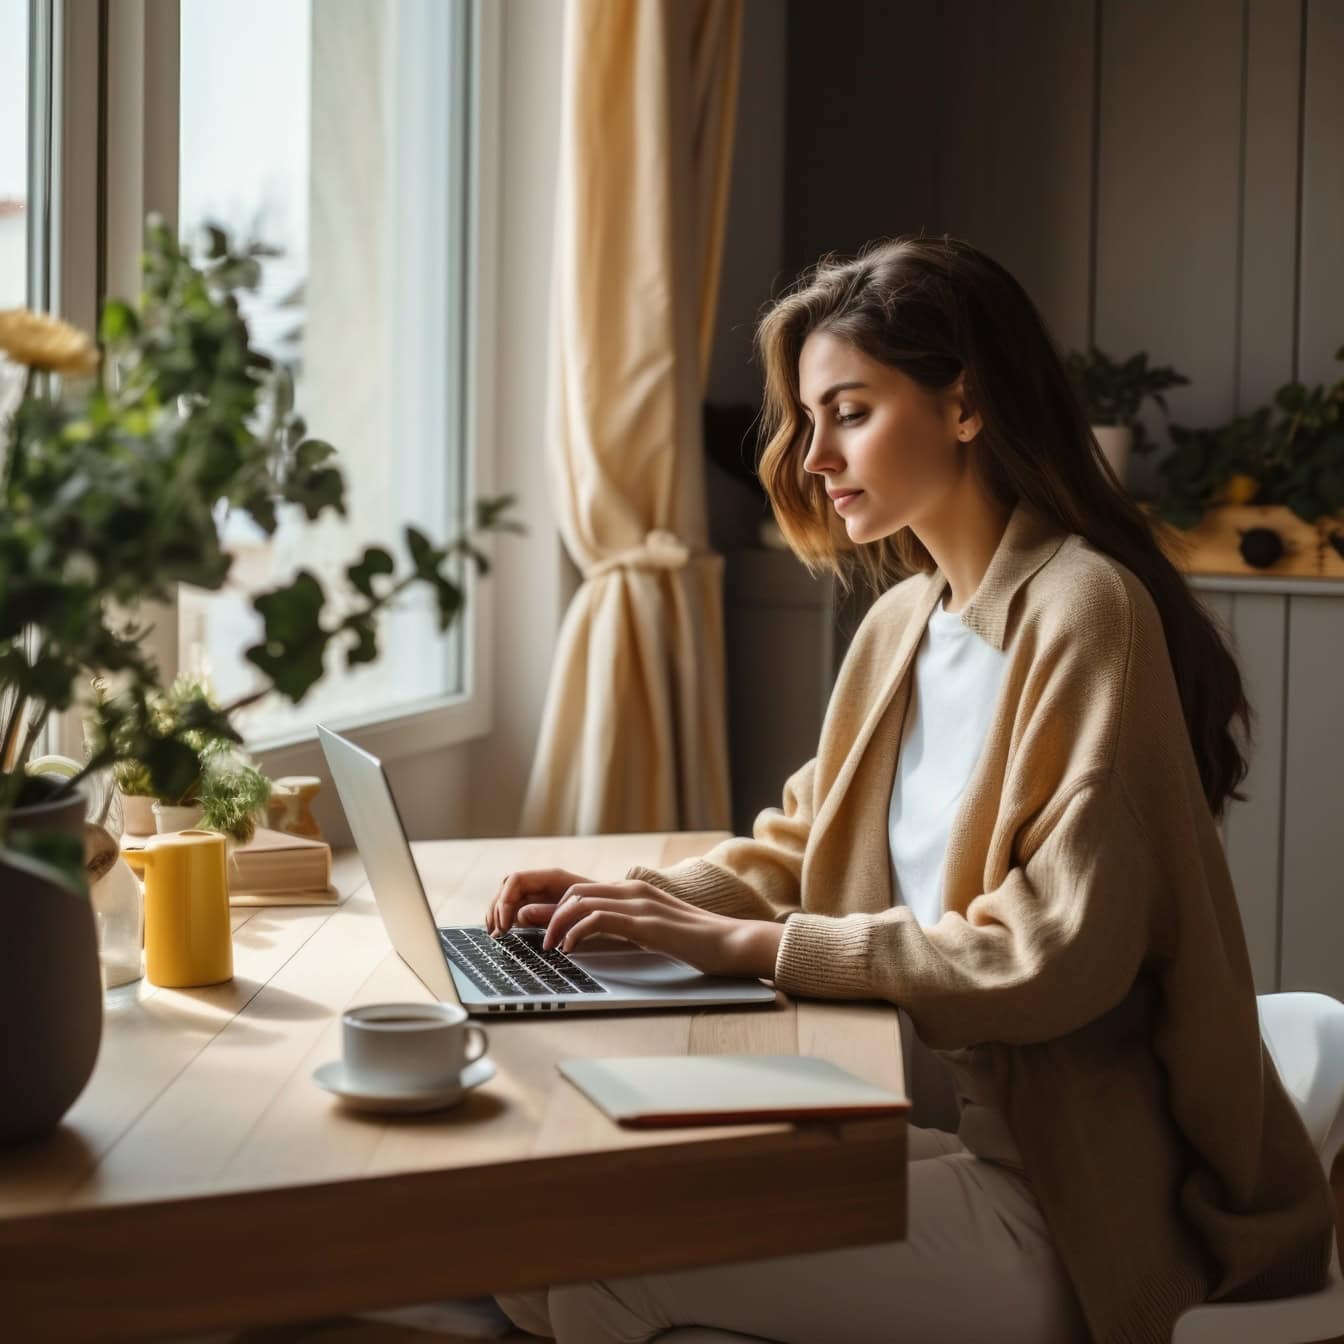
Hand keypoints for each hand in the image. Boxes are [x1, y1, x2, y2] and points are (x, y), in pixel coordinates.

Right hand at [487, 868, 595, 938]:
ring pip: (509, 898)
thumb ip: (548, 913)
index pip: (515, 880)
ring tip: (496, 935)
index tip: (504, 924)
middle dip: (497, 909)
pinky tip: (504, 933)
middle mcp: (542, 882)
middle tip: (497, 933)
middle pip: (507, 888)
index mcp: (551, 877)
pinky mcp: (540, 906)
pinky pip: (517, 908)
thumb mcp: (577, 912)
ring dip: (497, 914)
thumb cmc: (601, 908)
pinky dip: (507, 919)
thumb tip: (519, 915)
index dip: (504, 901)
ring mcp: (540, 893)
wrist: (617, 910)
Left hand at [487, 870, 782, 979]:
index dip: (553, 908)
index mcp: (633, 892)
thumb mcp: (654, 933)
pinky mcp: (646, 921)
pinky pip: (598, 919)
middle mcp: (632, 890)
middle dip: (545, 913)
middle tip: (534, 939)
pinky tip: (570, 949)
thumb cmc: (697, 944)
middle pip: (572, 890)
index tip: (536, 930)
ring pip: (580, 901)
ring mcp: (639, 903)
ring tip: (548, 948)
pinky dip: (576, 932)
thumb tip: (594, 940)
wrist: (733, 943)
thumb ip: (627, 929)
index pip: (581, 890)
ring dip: (555, 924)